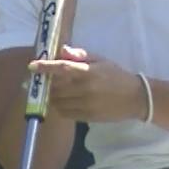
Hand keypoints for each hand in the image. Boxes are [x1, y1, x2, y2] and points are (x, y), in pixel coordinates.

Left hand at [29, 46, 146, 123]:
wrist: (136, 98)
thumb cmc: (117, 76)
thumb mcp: (101, 61)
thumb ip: (80, 55)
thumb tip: (62, 50)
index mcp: (88, 72)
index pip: (62, 68)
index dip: (45, 67)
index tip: (32, 66)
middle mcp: (85, 89)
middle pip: (56, 87)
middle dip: (47, 83)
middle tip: (44, 80)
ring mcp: (85, 105)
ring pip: (58, 102)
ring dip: (52, 96)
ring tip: (54, 90)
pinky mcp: (86, 117)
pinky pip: (65, 113)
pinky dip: (59, 107)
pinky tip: (64, 101)